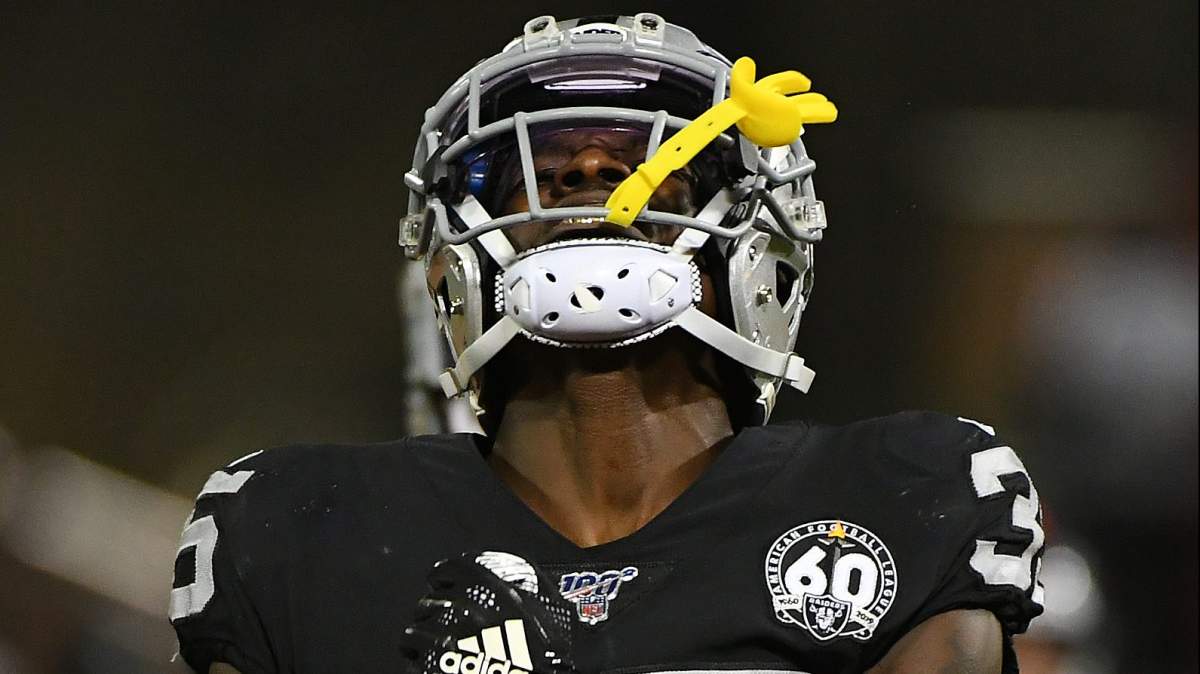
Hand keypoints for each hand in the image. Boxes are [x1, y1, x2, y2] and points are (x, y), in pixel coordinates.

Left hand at [400, 551, 576, 673]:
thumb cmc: (549, 657)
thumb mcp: (549, 609)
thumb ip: (527, 585)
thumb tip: (514, 574)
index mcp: (486, 588)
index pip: (446, 571)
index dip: (445, 580)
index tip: (445, 587)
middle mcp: (459, 609)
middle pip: (428, 602)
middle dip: (436, 613)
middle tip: (448, 626)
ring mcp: (442, 641)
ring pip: (414, 632)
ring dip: (424, 639)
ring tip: (439, 650)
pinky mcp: (430, 668)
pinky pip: (411, 661)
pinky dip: (419, 664)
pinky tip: (437, 668)